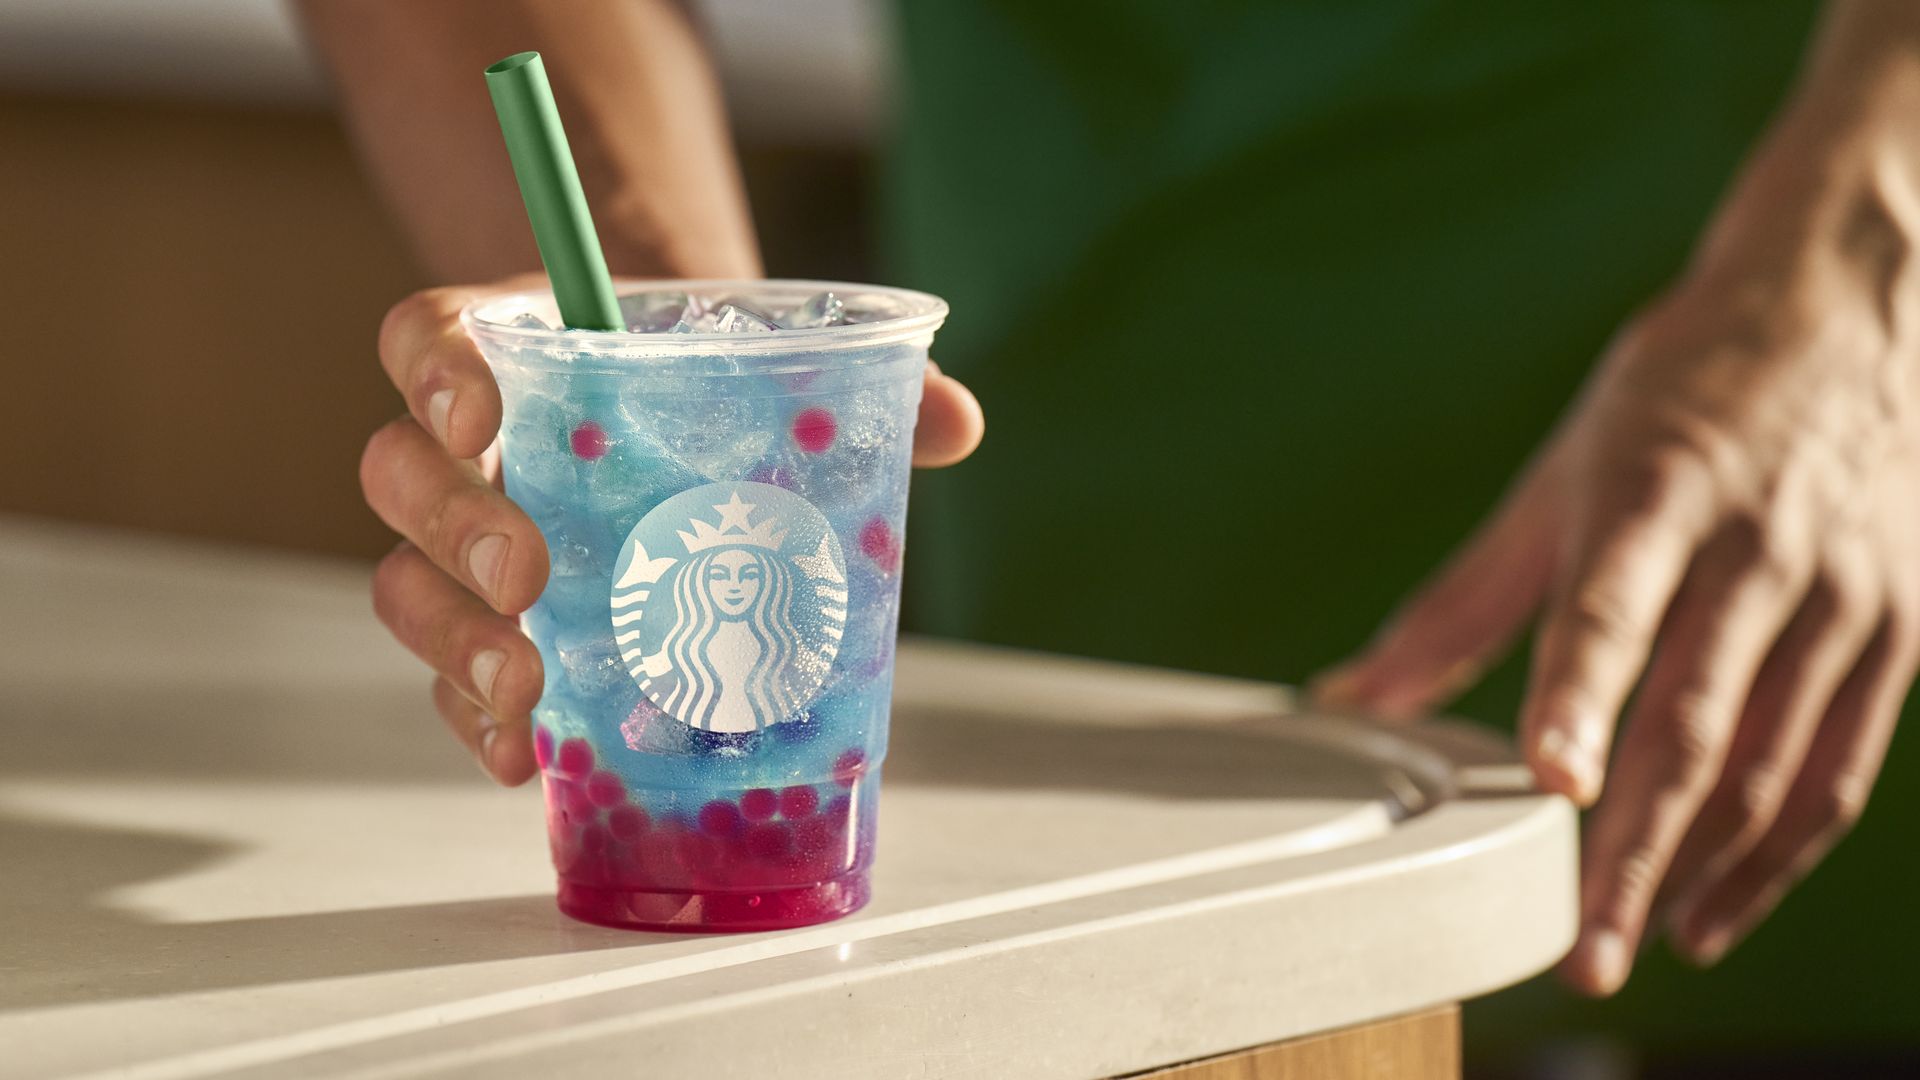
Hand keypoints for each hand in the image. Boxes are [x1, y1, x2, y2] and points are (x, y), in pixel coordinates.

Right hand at [359, 279, 985, 784]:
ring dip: (455, 642)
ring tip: (527, 692)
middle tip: (533, 578)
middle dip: (456, 528)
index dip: (436, 370)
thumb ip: (866, 379)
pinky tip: (526, 759)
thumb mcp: (781, 364)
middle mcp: (467, 448)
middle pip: (400, 472)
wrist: (690, 431)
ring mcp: (467, 548)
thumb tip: (956, 422)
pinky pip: (447, 678)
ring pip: (408, 583)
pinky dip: (477, 721)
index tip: (486, 408)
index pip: (428, 338)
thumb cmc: (716, 387)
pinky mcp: (490, 634)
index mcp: (516, 351)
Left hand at [1312, 118, 1919, 993]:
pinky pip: (1838, 772)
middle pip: (1694, 721)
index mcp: (1655, 495)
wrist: (1848, 311)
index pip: (1611, 609)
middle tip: (1582, 948)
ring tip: (1633, 942)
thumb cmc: (1678, 397)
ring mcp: (1839, 597)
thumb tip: (1355, 693)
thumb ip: (1464, 600)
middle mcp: (1756, 551)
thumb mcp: (1560, 476)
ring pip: (1771, 764)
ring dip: (1700, 868)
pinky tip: (1713, 907)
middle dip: (1634, 845)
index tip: (1553, 777)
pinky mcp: (1897, 632)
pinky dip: (1775, 853)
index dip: (1579, 697)